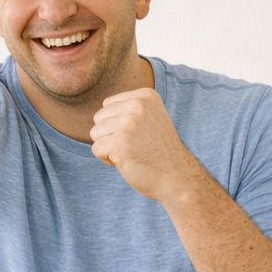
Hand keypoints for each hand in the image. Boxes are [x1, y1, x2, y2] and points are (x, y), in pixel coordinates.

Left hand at [89, 88, 203, 202]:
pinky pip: (96, 149)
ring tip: (130, 153)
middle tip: (134, 146)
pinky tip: (126, 161)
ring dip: (108, 147)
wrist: (176, 176)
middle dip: (110, 135)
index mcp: (145, 96)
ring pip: (95, 133)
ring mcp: (129, 124)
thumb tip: (100, 111)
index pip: (107, 105)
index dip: (117, 124)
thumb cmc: (159, 151)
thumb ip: (128, 109)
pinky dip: (106, 159)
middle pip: (99, 118)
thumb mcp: (150, 118)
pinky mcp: (120, 143)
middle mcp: (137, 105)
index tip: (137, 134)